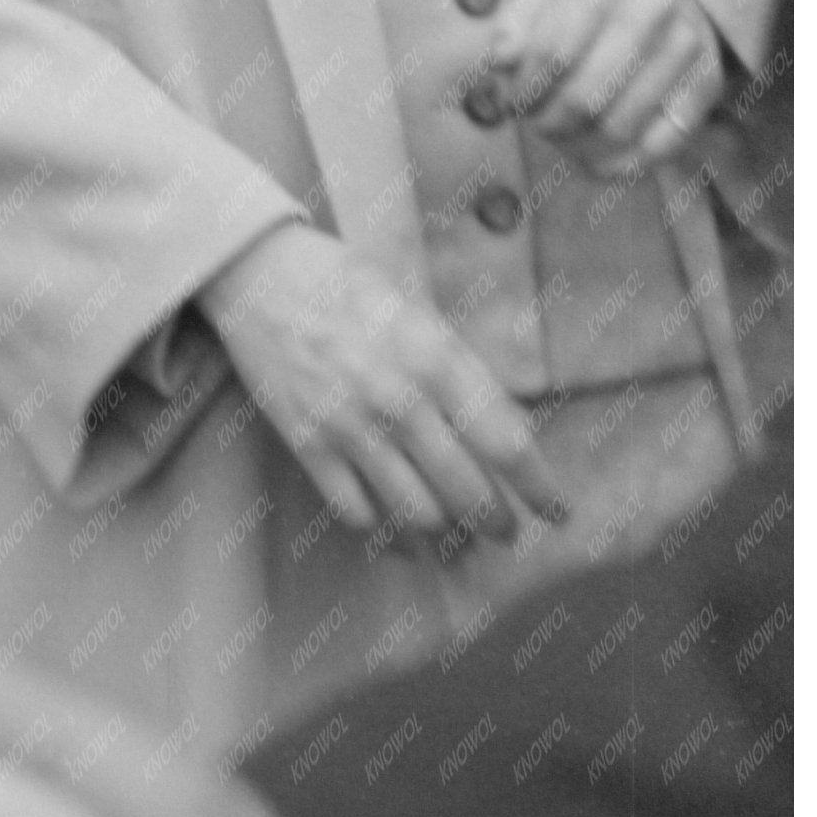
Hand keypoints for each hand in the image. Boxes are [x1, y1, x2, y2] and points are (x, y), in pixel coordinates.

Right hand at [198, 221, 567, 548]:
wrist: (258, 271)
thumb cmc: (348, 284)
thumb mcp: (419, 313)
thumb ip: (463, 372)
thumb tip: (512, 435)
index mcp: (434, 356)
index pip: (506, 442)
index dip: (540, 488)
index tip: (558, 513)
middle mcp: (398, 398)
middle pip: (469, 493)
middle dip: (497, 523)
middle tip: (506, 532)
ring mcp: (350, 426)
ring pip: (419, 515)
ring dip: (448, 540)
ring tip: (459, 545)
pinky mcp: (308, 445)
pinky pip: (360, 515)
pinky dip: (388, 536)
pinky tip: (403, 538)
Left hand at [487, 0, 726, 174]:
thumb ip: (519, 18)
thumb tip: (499, 63)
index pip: (552, 51)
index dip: (526, 88)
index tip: (513, 103)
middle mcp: (650, 7)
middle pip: (585, 96)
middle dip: (550, 123)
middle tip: (537, 127)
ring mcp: (685, 46)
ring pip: (619, 125)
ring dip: (580, 146)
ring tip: (563, 141)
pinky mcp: (709, 83)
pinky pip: (663, 143)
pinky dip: (624, 164)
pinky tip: (598, 161)